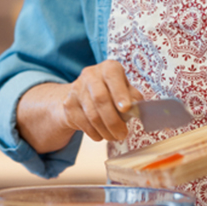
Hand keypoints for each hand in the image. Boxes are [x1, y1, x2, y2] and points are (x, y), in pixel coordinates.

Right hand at [16, 60, 143, 152]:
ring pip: (92, 115)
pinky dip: (95, 133)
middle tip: (123, 134)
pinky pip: (84, 123)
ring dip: (105, 131)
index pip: (113, 77)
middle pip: (101, 99)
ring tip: (114, 137)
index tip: (127, 109)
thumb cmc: (110, 92)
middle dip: (114, 121)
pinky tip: (101, 135)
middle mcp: (91, 74)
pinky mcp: (69, 104)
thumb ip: (132, 97)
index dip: (120, 93)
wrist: (81, 96)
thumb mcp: (124, 90)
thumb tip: (137, 108)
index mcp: (108, 68)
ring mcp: (77, 89)